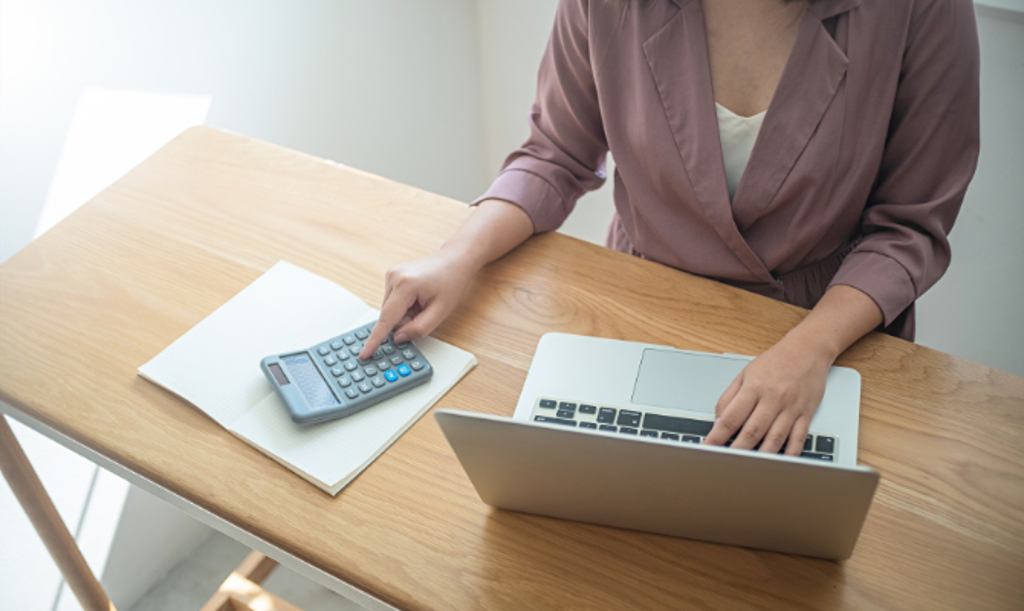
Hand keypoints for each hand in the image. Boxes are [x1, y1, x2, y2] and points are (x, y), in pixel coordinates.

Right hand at [359, 248, 477, 359]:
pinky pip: (393, 302)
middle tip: (426, 311)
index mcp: (405, 285)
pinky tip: (418, 298)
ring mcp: (391, 275)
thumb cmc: (451, 281)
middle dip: (407, 321)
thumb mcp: (441, 311)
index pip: (387, 319)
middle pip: (390, 316)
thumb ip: (419, 329)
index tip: (364, 353)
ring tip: (424, 302)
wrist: (455, 259)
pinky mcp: (392, 276)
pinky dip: (405, 306)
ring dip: (406, 313)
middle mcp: (393, 277)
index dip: (375, 340)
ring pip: (391, 310)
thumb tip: (398, 338)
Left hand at [702, 335, 831, 455]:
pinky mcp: (806, 414)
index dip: (717, 436)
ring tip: (748, 469)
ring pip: (774, 439)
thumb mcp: (745, 373)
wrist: (808, 349)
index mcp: (754, 387)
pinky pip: (798, 439)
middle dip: (736, 451)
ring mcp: (791, 408)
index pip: (731, 417)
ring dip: (760, 457)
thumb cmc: (776, 361)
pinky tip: (779, 464)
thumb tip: (718, 419)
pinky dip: (789, 454)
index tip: (707, 447)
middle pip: (752, 432)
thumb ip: (729, 396)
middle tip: (724, 464)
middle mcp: (773, 398)